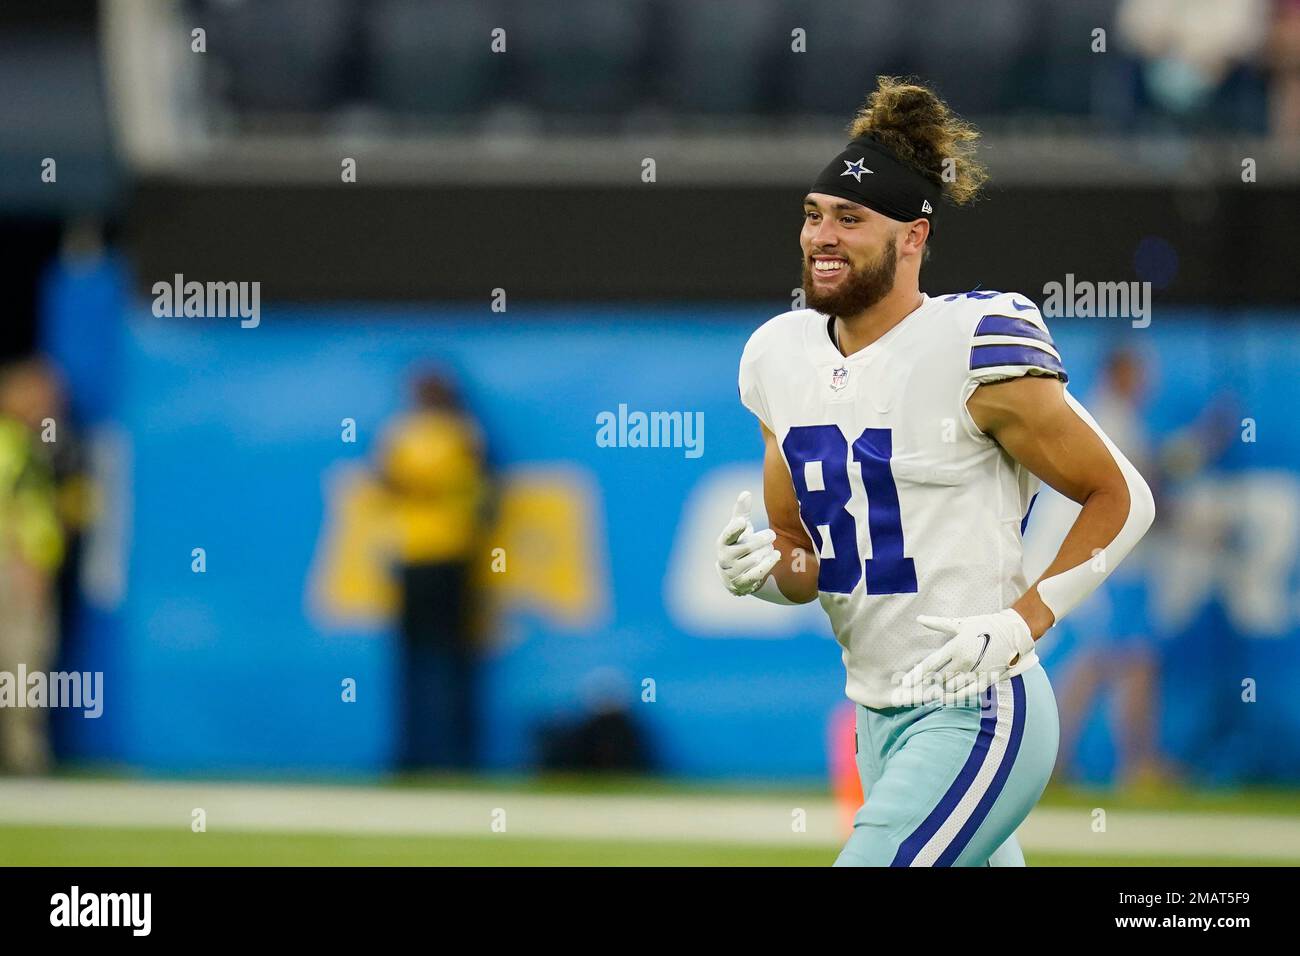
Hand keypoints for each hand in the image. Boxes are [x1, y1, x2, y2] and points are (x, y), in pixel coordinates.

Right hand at [716, 491, 780, 595]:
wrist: (737, 573)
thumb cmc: (740, 544)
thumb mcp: (740, 528)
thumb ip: (741, 511)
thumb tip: (746, 493)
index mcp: (723, 542)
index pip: (728, 535)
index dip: (734, 529)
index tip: (742, 521)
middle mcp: (725, 558)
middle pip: (747, 547)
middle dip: (762, 540)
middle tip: (771, 534)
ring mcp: (732, 572)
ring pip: (754, 560)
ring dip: (766, 552)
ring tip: (770, 548)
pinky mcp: (742, 584)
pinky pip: (757, 574)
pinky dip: (768, 564)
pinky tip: (776, 556)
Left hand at [894, 609, 1035, 705]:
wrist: (1013, 633)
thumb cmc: (985, 625)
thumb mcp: (961, 623)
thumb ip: (938, 624)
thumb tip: (919, 619)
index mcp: (955, 647)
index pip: (930, 664)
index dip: (916, 675)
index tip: (905, 684)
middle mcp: (963, 662)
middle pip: (938, 678)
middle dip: (928, 682)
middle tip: (918, 686)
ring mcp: (975, 673)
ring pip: (950, 687)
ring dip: (940, 689)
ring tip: (931, 690)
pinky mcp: (985, 680)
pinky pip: (966, 693)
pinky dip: (954, 697)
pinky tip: (944, 699)